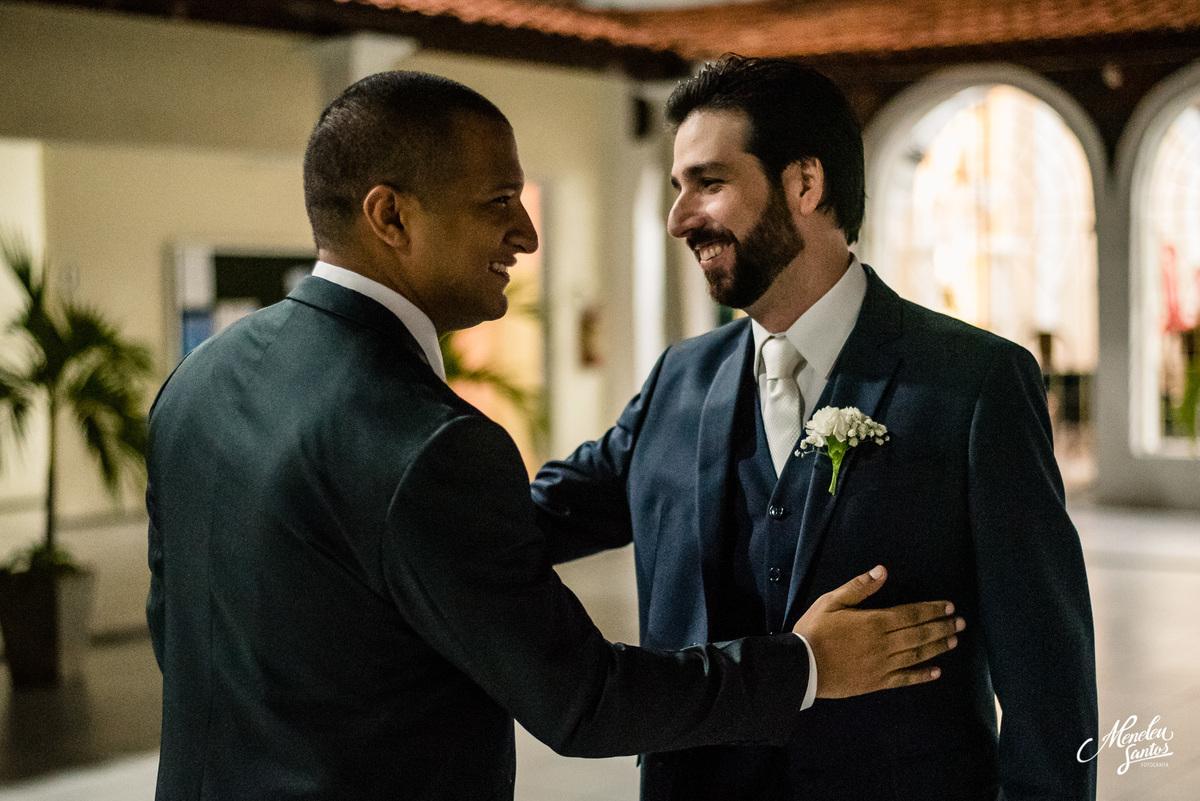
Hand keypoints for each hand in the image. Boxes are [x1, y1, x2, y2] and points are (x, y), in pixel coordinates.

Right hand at [792, 565, 962, 698]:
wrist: (802, 667)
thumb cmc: (814, 631)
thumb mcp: (831, 602)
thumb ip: (858, 587)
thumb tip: (882, 571)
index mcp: (874, 622)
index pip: (911, 614)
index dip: (931, 610)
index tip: (949, 607)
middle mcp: (884, 644)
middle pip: (919, 634)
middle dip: (942, 627)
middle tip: (961, 623)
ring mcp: (882, 665)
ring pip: (916, 654)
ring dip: (937, 647)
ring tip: (953, 641)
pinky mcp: (877, 683)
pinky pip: (904, 679)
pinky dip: (922, 675)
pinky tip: (935, 672)